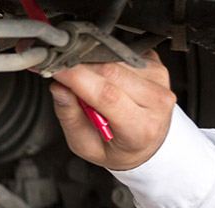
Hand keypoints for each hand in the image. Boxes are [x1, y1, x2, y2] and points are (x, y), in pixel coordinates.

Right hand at [48, 51, 175, 171]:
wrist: (149, 143)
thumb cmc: (119, 147)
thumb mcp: (87, 145)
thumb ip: (70, 117)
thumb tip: (59, 87)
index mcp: (141, 128)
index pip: (107, 94)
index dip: (76, 77)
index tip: (55, 68)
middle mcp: (156, 101)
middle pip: (110, 70)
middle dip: (79, 67)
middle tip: (61, 73)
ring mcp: (159, 80)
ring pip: (115, 58)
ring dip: (93, 65)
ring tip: (86, 81)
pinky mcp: (157, 65)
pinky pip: (123, 53)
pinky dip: (106, 60)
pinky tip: (105, 76)